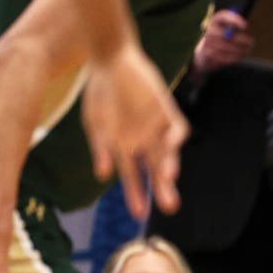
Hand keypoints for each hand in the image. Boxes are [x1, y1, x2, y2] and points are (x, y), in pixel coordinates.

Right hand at [82, 45, 189, 219]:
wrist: (110, 59)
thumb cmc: (99, 93)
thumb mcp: (95, 123)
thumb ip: (100, 148)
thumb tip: (102, 175)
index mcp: (124, 146)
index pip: (133, 176)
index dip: (135, 194)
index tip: (138, 213)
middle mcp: (143, 140)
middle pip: (156, 169)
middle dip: (162, 188)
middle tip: (169, 207)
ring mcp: (156, 126)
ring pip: (168, 153)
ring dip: (169, 166)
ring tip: (168, 178)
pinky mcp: (167, 110)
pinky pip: (177, 128)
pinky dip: (174, 138)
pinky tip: (169, 146)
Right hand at [192, 9, 252, 76]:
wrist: (203, 52)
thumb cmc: (221, 37)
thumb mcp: (226, 28)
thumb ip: (234, 25)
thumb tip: (244, 27)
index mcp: (214, 20)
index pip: (223, 16)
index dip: (234, 20)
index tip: (245, 26)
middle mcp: (209, 30)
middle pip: (227, 35)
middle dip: (242, 39)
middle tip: (252, 42)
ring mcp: (208, 43)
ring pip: (228, 47)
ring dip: (241, 49)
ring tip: (248, 50)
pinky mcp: (209, 55)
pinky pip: (225, 56)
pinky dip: (235, 57)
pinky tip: (241, 55)